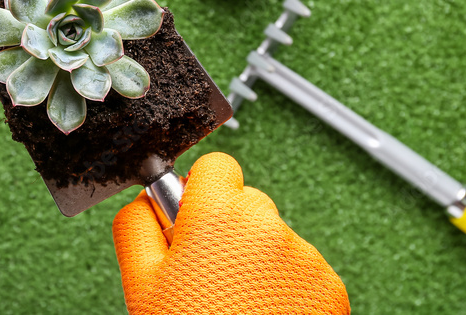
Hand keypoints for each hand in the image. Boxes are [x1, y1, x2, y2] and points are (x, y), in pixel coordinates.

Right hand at [113, 152, 349, 314]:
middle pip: (246, 202)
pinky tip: (264, 313)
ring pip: (273, 237)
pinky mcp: (330, 286)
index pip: (216, 166)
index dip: (199, 192)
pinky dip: (285, 286)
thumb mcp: (140, 282)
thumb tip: (146, 199)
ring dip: (256, 259)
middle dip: (227, 228)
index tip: (193, 222)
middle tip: (208, 273)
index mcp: (219, 213)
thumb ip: (136, 224)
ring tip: (237, 302)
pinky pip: (300, 269)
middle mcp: (268, 224)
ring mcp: (304, 255)